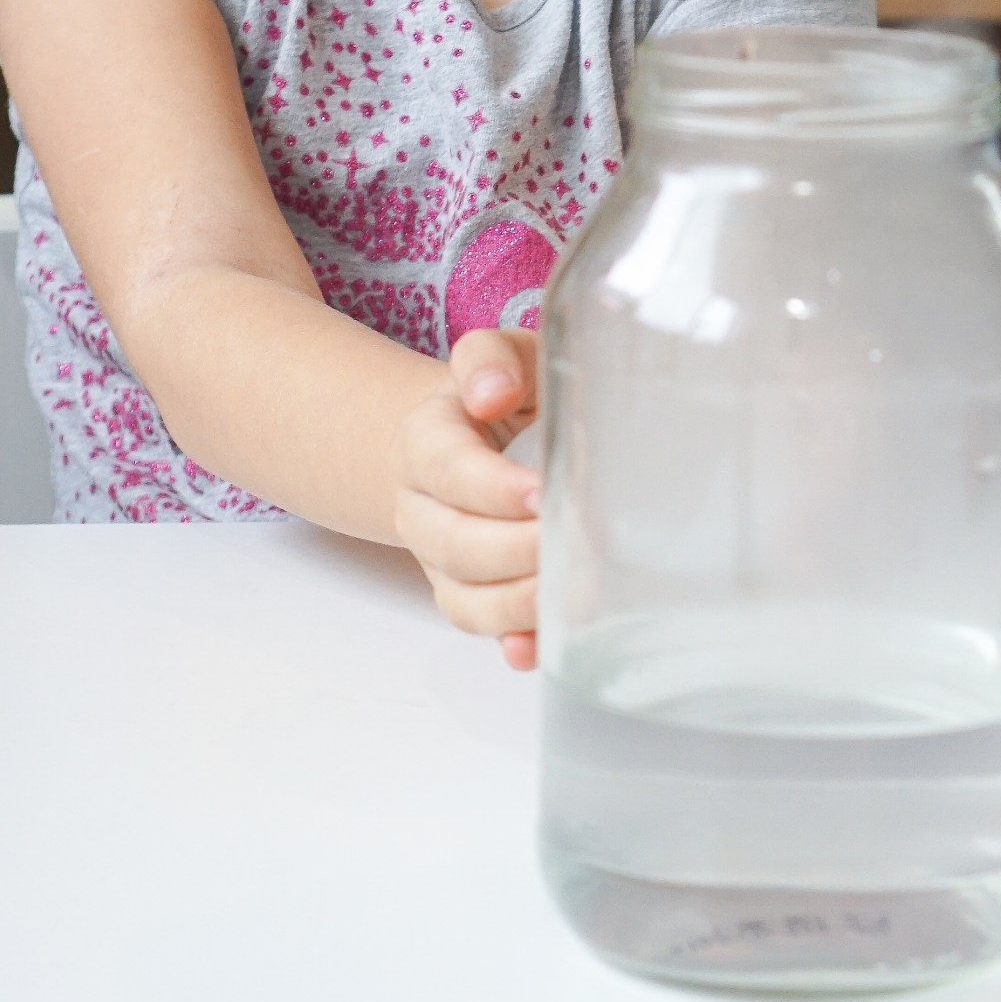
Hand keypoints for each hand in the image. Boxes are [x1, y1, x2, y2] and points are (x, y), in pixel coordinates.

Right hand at [394, 328, 541, 671]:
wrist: (481, 433)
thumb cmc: (506, 391)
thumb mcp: (501, 355)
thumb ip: (493, 360)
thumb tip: (492, 395)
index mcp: (426, 441)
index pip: (450, 470)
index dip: (494, 488)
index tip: (545, 493)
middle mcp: (423, 506)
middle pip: (455, 542)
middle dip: (515, 551)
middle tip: (576, 546)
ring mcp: (442, 556)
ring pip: (464, 594)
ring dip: (518, 602)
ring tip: (574, 592)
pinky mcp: (468, 590)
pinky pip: (480, 624)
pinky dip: (509, 640)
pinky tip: (537, 646)